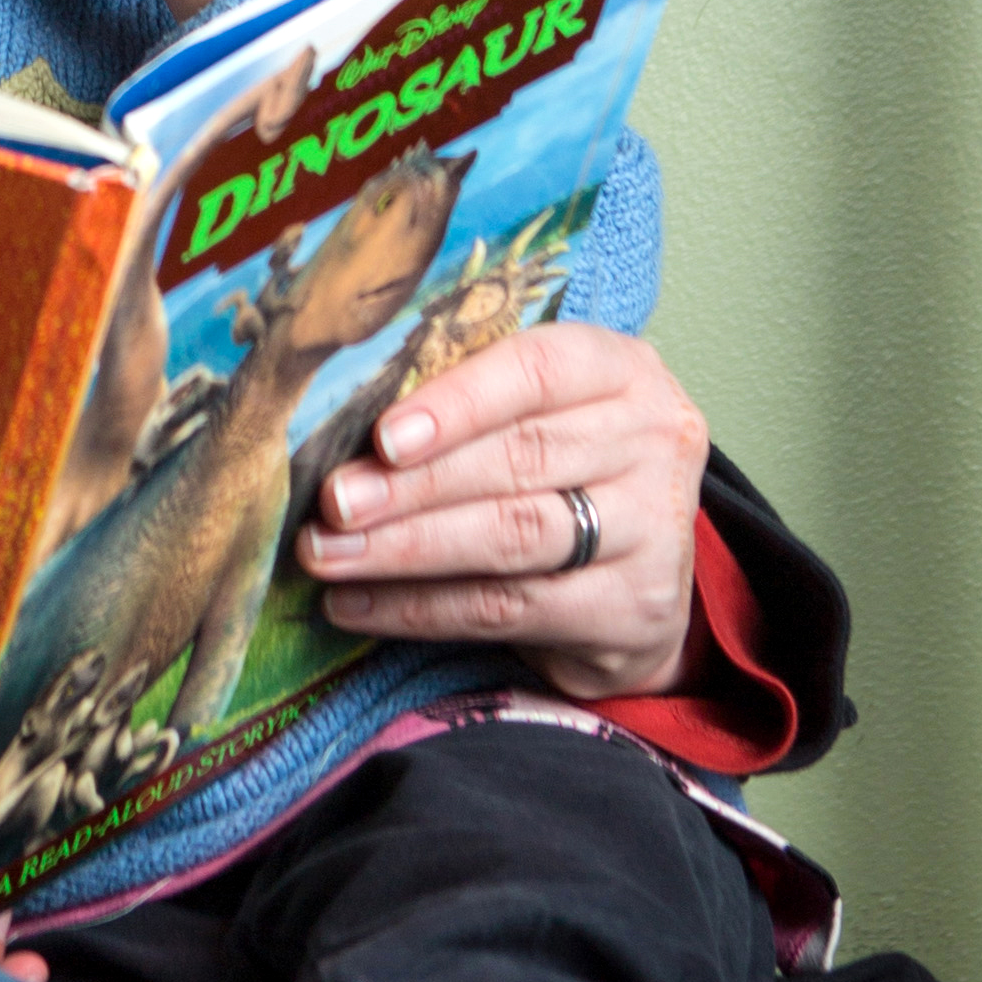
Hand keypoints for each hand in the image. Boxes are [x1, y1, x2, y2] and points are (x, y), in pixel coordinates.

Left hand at [291, 321, 710, 700]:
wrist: (642, 580)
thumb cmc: (565, 470)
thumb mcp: (543, 413)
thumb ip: (467, 403)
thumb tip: (343, 415)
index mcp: (621, 370)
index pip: (537, 370)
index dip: (457, 401)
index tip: (382, 436)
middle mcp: (652, 441)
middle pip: (519, 459)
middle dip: (412, 484)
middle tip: (334, 502)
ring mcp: (653, 531)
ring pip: (512, 537)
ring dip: (406, 548)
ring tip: (327, 555)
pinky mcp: (633, 611)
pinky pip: (509, 610)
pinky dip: (421, 609)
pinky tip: (356, 603)